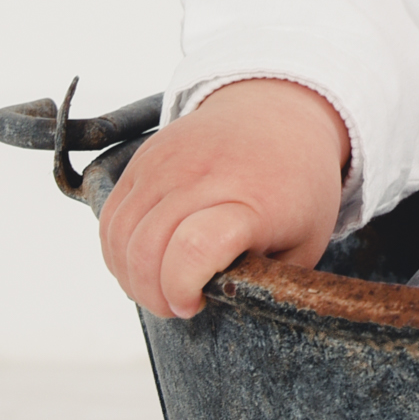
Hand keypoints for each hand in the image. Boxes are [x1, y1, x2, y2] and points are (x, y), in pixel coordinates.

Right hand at [98, 79, 350, 318]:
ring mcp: (170, 160)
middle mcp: (206, 173)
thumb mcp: (306, 239)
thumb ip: (265, 280)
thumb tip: (217, 309)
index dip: (181, 288)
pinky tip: (145, 261)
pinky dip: (118, 250)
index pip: (195, 248)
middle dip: (154, 294)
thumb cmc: (296, 184)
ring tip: (160, 286)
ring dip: (131, 276)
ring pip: (121, 235)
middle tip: (177, 304)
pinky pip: (112, 215)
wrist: (280, 110)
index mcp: (254, 197)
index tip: (196, 302)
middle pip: (147, 248)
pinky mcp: (146, 155)